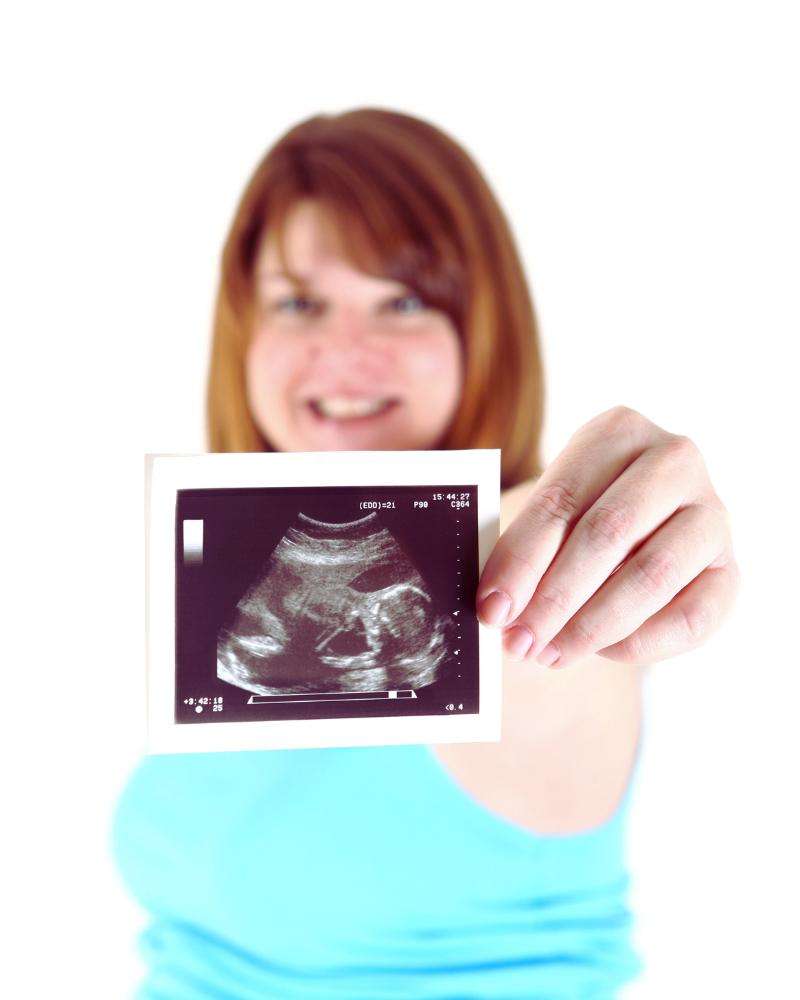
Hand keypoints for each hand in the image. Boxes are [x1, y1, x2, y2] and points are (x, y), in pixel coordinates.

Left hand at [476, 406, 739, 667]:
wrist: (640, 529)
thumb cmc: (580, 516)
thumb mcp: (551, 512)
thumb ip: (525, 549)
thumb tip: (497, 608)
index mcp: (618, 431)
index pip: (560, 500)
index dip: (521, 561)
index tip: (491, 609)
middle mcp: (675, 461)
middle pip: (607, 534)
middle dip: (555, 598)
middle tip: (520, 642)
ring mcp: (711, 514)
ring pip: (650, 576)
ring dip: (591, 626)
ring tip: (550, 654)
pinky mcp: (729, 570)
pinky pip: (688, 617)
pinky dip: (639, 642)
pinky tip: (600, 652)